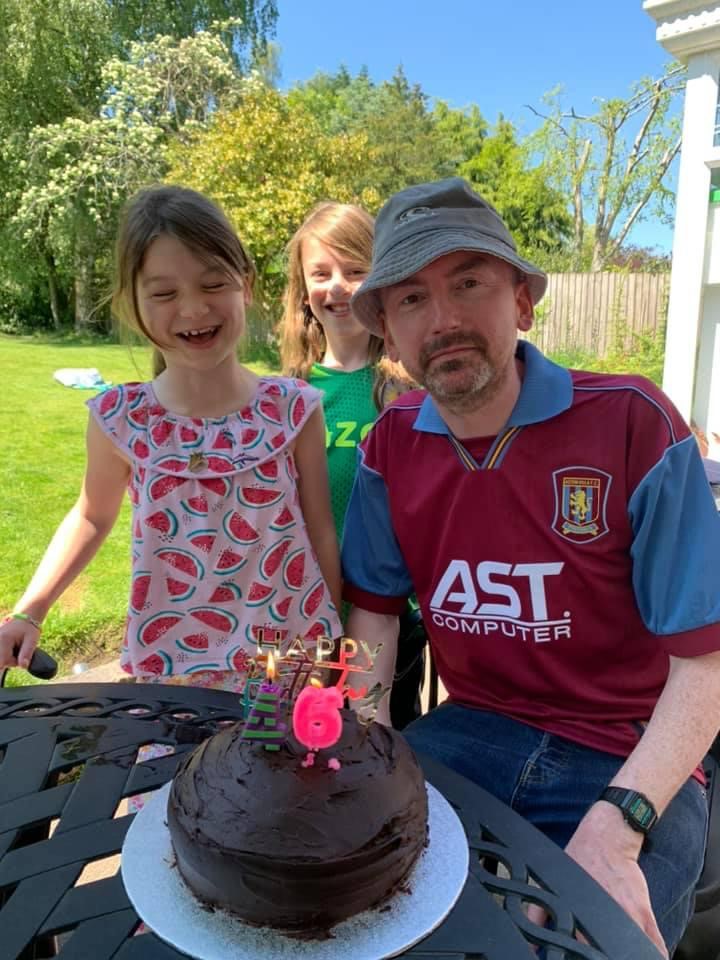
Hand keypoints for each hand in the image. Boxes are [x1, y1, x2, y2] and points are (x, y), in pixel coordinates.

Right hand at [0, 616, 39, 669]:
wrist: (23, 619)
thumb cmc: (28, 628)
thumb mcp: (32, 640)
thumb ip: (27, 653)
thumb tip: (23, 666)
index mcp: (3, 639)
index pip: (3, 661)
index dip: (13, 662)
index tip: (20, 656)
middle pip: (1, 661)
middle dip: (11, 660)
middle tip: (19, 649)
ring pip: (1, 659)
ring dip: (8, 657)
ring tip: (15, 647)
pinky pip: (1, 655)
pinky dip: (6, 654)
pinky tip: (10, 647)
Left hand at [527, 803, 667, 957]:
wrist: (607, 836)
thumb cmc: (579, 858)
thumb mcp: (552, 885)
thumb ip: (538, 916)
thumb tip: (531, 945)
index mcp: (579, 918)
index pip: (582, 953)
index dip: (582, 958)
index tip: (583, 959)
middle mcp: (603, 921)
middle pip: (609, 955)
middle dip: (604, 956)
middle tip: (601, 954)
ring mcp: (626, 918)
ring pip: (634, 953)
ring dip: (629, 956)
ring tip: (623, 956)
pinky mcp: (644, 912)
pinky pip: (656, 944)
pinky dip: (654, 955)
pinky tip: (648, 957)